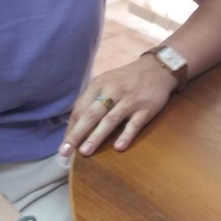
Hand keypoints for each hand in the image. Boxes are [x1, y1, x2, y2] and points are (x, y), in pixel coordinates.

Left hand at [59, 56, 175, 157]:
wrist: (157, 69)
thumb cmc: (125, 79)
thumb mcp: (106, 81)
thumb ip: (92, 99)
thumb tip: (74, 123)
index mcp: (99, 85)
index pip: (81, 108)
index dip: (71, 126)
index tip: (64, 143)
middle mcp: (112, 91)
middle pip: (91, 115)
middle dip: (77, 134)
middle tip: (65, 151)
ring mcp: (129, 100)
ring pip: (110, 120)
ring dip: (96, 136)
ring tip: (85, 151)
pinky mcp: (145, 109)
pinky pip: (134, 124)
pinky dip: (126, 135)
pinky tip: (118, 148)